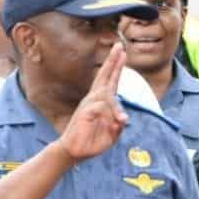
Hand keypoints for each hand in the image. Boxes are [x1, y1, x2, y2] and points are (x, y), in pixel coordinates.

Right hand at [59, 42, 128, 161]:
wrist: (75, 152)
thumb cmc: (92, 142)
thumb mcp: (112, 135)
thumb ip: (119, 125)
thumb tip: (124, 118)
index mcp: (101, 103)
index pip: (110, 81)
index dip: (116, 67)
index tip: (122, 53)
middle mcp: (93, 99)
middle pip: (103, 76)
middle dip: (112, 61)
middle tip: (119, 46)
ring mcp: (88, 104)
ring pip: (106, 95)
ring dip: (116, 108)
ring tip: (121, 121)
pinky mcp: (84, 111)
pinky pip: (100, 107)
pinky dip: (109, 115)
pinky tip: (113, 123)